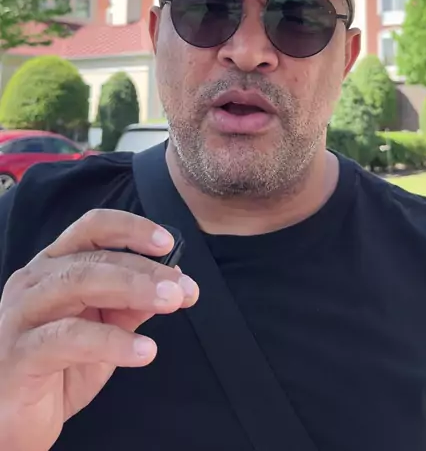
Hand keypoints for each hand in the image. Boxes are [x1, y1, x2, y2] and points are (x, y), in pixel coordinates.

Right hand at [0, 209, 198, 450]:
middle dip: (144, 269)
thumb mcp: (103, 330)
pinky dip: (112, 341)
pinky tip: (144, 350)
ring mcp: (22, 315)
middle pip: (94, 258)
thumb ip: (131, 304)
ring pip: (80, 284)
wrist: (11, 424)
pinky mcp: (19, 353)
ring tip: (171, 303)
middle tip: (182, 288)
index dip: (131, 229)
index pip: (92, 228)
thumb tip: (175, 279)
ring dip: (133, 290)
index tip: (168, 243)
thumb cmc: (57, 369)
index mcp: (53, 266)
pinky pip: (70, 338)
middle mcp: (33, 282)